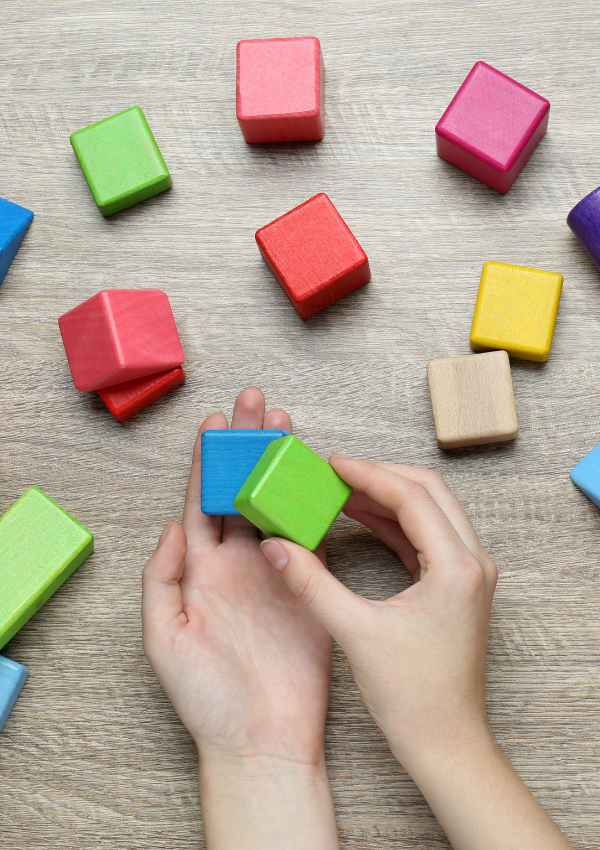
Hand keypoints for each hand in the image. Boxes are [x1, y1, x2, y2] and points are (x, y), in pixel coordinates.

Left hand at [142, 388, 338, 849]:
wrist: (262, 739)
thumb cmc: (207, 698)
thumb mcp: (165, 639)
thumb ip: (162, 579)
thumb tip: (173, 525)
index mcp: (200, 571)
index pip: (203, 502)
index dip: (208, 461)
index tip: (215, 422)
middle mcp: (237, 564)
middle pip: (241, 490)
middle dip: (246, 446)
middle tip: (255, 402)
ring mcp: (274, 571)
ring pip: (277, 503)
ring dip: (281, 464)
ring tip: (285, 425)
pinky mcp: (309, 584)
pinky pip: (311, 534)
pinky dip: (313, 502)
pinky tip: (315, 474)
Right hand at [261, 456, 572, 849]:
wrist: (446, 742)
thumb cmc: (413, 698)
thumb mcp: (355, 633)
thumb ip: (312, 584)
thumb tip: (276, 546)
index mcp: (457, 568)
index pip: (412, 497)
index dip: (369, 474)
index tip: (334, 463)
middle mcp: (472, 563)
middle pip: (429, 491)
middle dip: (381, 476)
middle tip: (337, 471)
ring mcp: (469, 574)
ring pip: (431, 510)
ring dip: (388, 496)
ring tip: (342, 490)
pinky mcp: (458, 585)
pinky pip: (428, 535)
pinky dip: (395, 522)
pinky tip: (362, 519)